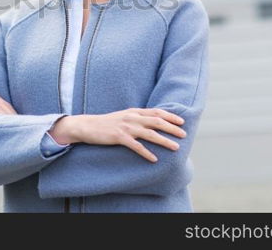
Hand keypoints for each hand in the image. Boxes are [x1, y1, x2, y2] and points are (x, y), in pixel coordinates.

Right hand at [55, 108, 185, 161]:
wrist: (87, 126)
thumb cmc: (106, 123)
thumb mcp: (123, 116)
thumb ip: (137, 118)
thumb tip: (152, 122)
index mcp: (134, 112)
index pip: (156, 112)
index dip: (170, 116)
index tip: (182, 121)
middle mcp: (132, 117)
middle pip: (157, 121)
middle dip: (172, 128)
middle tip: (184, 134)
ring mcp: (126, 127)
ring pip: (150, 134)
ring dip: (164, 141)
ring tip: (175, 147)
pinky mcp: (119, 137)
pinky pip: (136, 146)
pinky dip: (146, 153)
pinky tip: (154, 159)